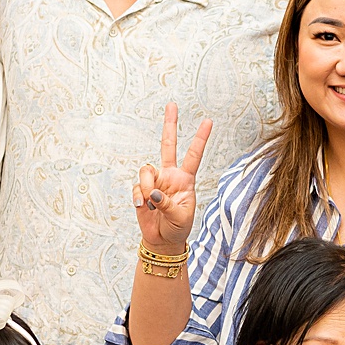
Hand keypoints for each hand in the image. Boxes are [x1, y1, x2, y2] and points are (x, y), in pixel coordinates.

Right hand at [132, 101, 211, 252]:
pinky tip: (144, 209)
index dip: (200, 138)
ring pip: (145, 171)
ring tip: (151, 205)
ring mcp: (154, 181)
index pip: (194, 155)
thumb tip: (152, 193)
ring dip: (146, 187)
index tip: (209, 121)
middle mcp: (170, 175)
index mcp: (186, 179)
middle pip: (168, 145)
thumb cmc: (178, 227)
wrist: (163, 240)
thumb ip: (167, 203)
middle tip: (172, 104)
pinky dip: (138, 198)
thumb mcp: (180, 216)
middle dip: (170, 124)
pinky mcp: (140, 190)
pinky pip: (136, 188)